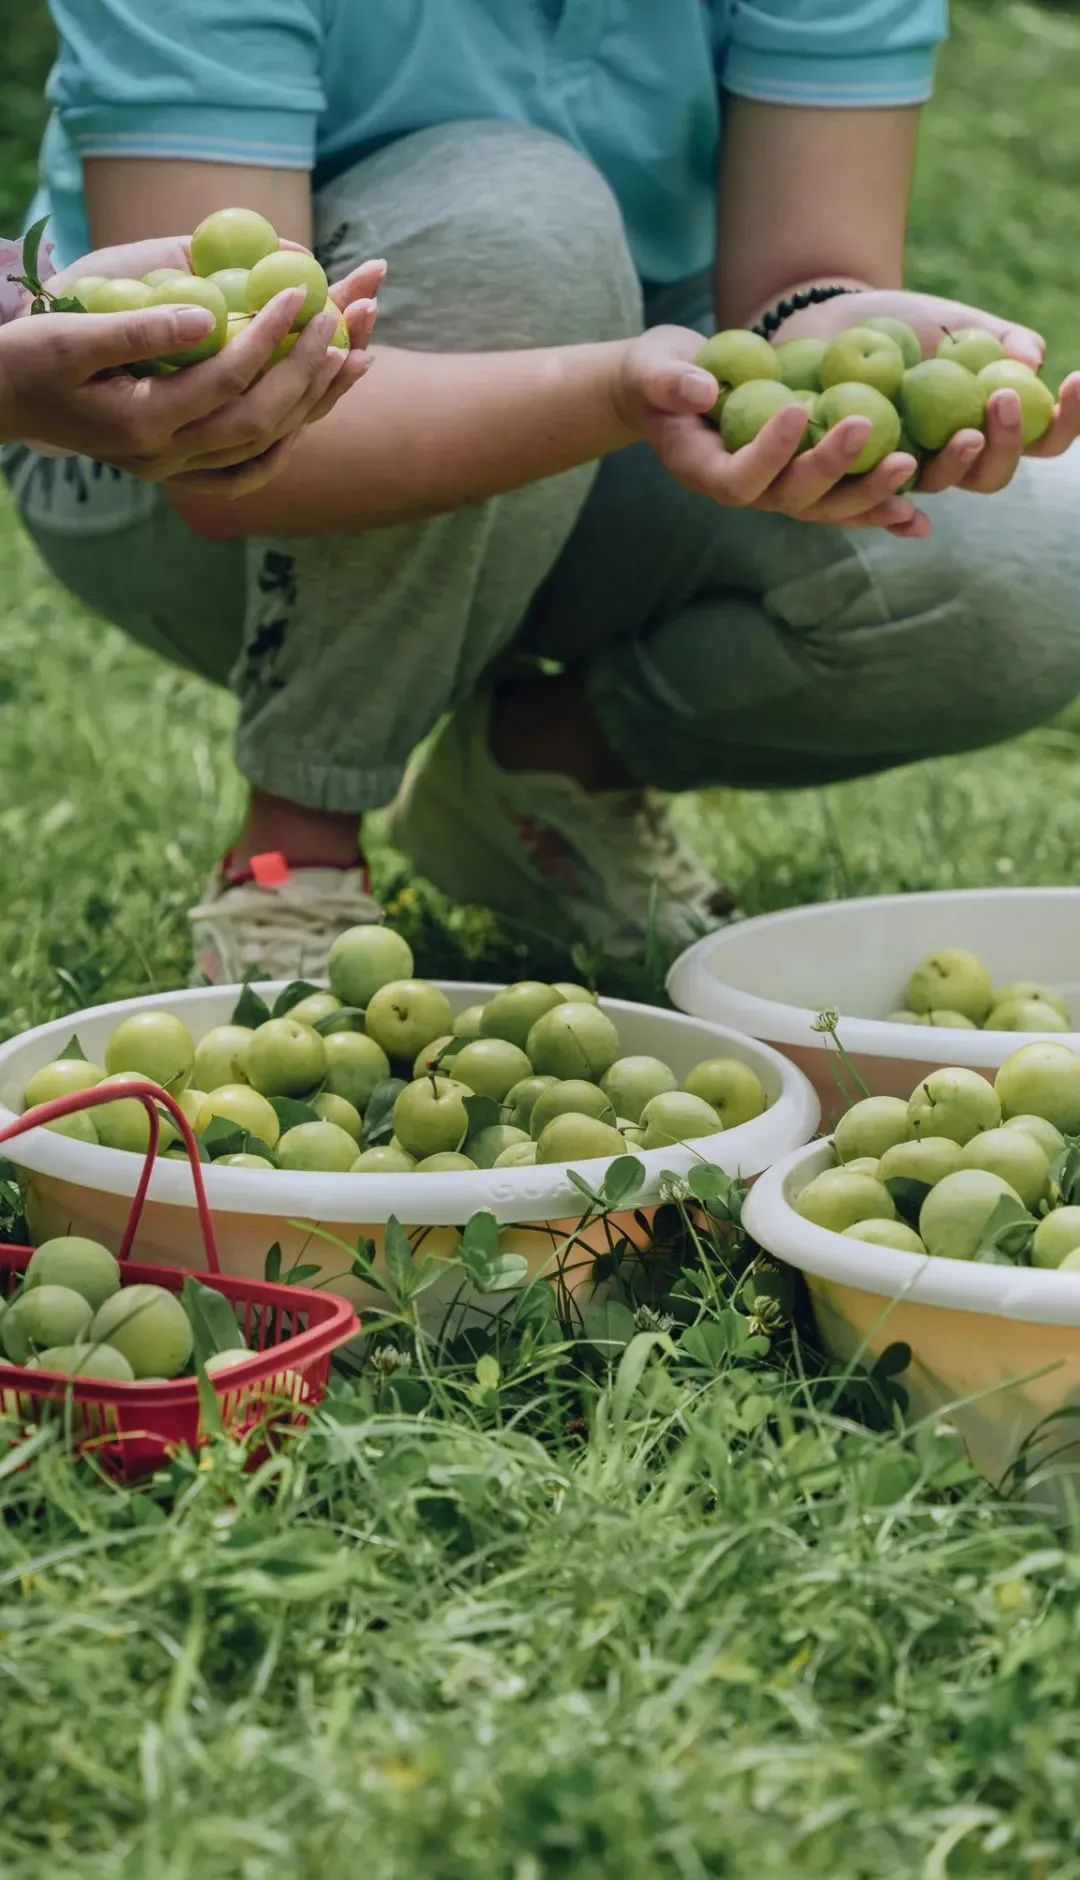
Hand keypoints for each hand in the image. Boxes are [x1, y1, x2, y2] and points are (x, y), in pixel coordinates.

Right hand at [0, 235, 382, 493]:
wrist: (9, 401)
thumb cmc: (32, 357)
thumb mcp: (70, 335)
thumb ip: (137, 329)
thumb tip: (206, 316)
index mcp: (143, 424)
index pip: (226, 381)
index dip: (269, 337)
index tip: (302, 290)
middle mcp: (169, 458)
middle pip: (261, 421)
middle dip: (309, 369)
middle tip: (343, 318)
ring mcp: (179, 470)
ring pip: (266, 446)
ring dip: (316, 402)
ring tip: (358, 353)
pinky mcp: (184, 469)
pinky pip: (251, 469)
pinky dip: (290, 438)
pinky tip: (318, 405)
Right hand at [614, 325, 928, 538]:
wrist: (676, 392)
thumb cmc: (657, 375)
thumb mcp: (651, 368)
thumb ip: (668, 381)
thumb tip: (701, 390)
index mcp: (706, 470)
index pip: (740, 478)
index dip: (769, 453)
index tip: (797, 409)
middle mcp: (748, 490)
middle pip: (794, 498)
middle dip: (832, 469)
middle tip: (867, 428)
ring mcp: (779, 491)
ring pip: (828, 508)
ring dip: (871, 494)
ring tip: (911, 468)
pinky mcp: (806, 481)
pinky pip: (846, 503)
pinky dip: (881, 511)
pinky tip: (919, 518)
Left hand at [775, 288, 1079, 498]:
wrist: (828, 324)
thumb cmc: (903, 324)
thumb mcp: (955, 321)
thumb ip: (996, 339)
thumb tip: (1033, 359)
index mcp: (985, 426)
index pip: (1041, 439)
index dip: (1067, 420)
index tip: (1075, 380)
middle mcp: (948, 459)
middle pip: (992, 476)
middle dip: (1007, 443)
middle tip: (1004, 399)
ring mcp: (903, 471)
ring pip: (938, 484)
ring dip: (958, 463)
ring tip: (966, 431)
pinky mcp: (853, 476)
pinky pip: (872, 499)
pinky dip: (891, 502)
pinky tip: (907, 484)